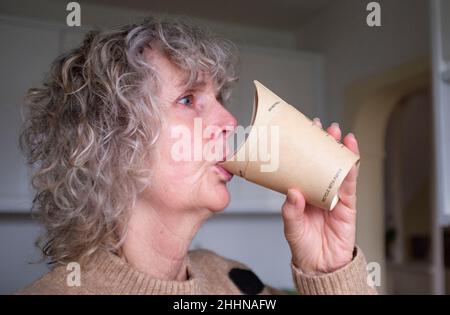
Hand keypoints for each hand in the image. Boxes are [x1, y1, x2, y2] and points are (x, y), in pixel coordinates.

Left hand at [281, 119, 359, 274]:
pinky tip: (352, 155)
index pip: (301, 167)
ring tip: (339, 133)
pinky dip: (352, 169)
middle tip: (320, 126)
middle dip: (322, 143)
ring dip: (339, 150)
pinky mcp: (348, 205)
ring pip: (337, 168)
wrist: (321, 267)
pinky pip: (351, 184)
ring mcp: (334, 196)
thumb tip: (293, 193)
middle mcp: (317, 191)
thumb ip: (291, 211)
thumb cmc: (304, 246)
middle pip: (320, 162)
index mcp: (301, 193)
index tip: (298, 133)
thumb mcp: (292, 228)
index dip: (301, 150)